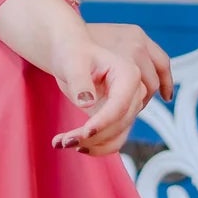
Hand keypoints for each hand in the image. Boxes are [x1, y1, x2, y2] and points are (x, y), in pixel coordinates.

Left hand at [48, 23, 170, 156]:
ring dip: (94, 144)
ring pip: (120, 134)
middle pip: (122, 122)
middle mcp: (134, 89)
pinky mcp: (120, 114)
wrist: (71, 53)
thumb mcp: (72, 63)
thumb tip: (87, 103)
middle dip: (95, 136)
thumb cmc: (72, 53)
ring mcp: (129, 103)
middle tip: (64, 141)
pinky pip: (116, 137)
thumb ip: (80, 81)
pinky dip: (97, 145)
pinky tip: (75, 145)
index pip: (121, 104)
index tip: (82, 133)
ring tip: (62, 143)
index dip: (103, 121)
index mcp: (128, 72)